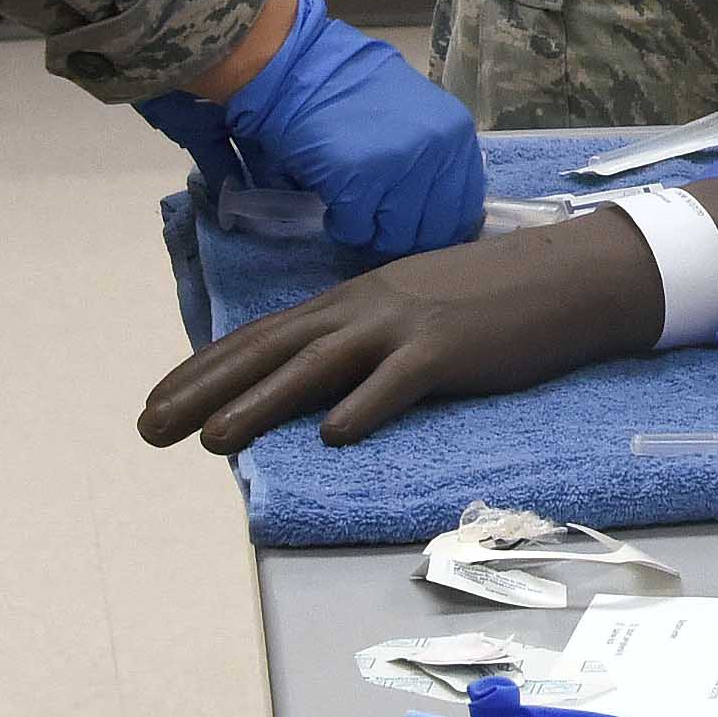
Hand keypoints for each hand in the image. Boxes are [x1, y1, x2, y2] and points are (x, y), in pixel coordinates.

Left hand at [140, 217, 657, 451]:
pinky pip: (398, 381)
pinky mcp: (448, 348)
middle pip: (273, 348)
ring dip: (261, 402)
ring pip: (318, 365)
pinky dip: (364, 407)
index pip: (266, 334)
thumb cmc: (494, 300)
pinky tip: (333, 438)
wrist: (568, 276)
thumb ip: (365, 343)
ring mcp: (407, 324)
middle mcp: (368, 306)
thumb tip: (317, 391)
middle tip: (148, 427)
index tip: (158, 399)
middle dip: (205, 388)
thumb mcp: (415, 311)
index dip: (206, 367)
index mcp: (356, 300)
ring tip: (212, 440)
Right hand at [157, 0, 484, 255]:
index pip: (463, 210)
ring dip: (371, 231)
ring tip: (353, 207)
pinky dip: (341, 226)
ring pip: (395, 235)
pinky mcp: (358, 181)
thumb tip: (436, 213)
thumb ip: (436, 159)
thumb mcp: (418, 116)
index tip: (408, 221)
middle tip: (375, 218)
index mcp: (456, 135)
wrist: (299, 67)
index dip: (434, 224)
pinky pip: (356, 230)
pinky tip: (332, 204)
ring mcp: (400, 167)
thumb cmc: (354, 91)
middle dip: (402, 231)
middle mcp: (437, 151)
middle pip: (432, 230)